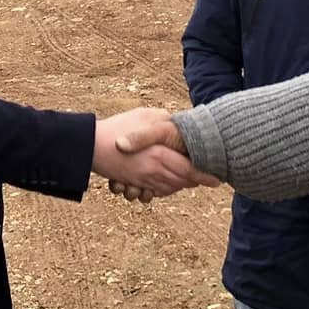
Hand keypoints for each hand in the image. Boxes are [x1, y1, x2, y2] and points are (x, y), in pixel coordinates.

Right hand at [92, 109, 216, 198]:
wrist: (90, 146)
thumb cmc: (117, 128)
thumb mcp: (144, 116)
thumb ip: (165, 119)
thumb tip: (178, 121)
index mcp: (160, 156)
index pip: (189, 170)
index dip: (205, 177)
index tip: (218, 180)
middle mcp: (154, 172)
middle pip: (182, 182)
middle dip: (195, 182)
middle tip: (208, 178)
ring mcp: (143, 180)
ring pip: (170, 188)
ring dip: (180, 186)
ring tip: (190, 180)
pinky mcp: (133, 183)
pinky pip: (155, 192)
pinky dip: (165, 189)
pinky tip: (168, 182)